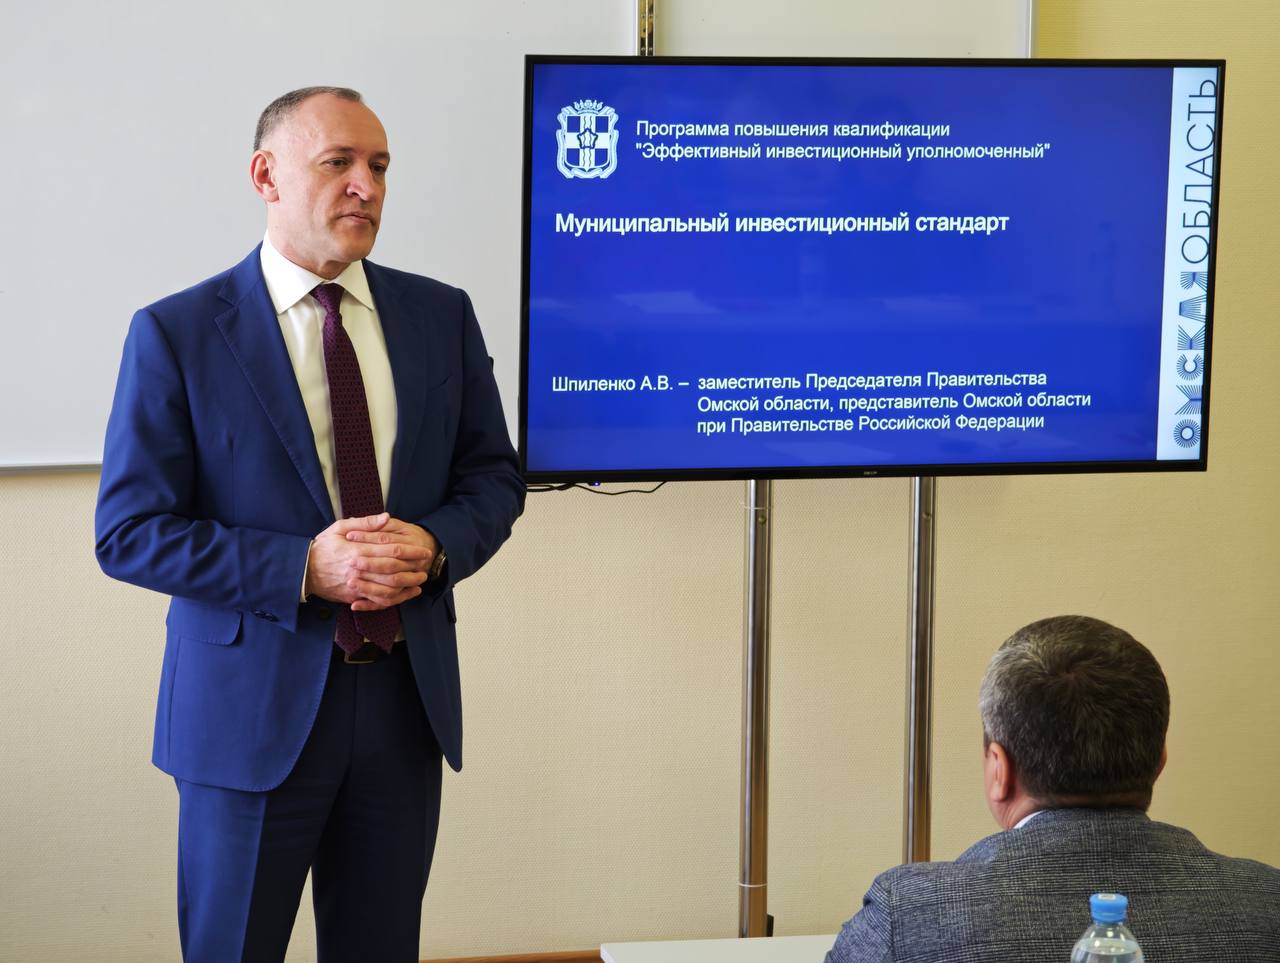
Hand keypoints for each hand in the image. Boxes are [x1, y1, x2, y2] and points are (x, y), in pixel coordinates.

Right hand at [304, 513, 431, 609]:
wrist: (302, 571)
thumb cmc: (322, 547)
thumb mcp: (339, 527)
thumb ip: (365, 523)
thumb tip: (386, 518)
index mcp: (357, 550)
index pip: (391, 550)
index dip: (411, 551)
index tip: (423, 550)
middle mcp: (358, 569)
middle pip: (394, 571)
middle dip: (413, 569)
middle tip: (426, 566)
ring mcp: (356, 585)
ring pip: (388, 589)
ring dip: (407, 586)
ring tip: (419, 581)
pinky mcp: (353, 597)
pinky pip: (377, 601)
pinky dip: (394, 600)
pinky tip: (405, 595)